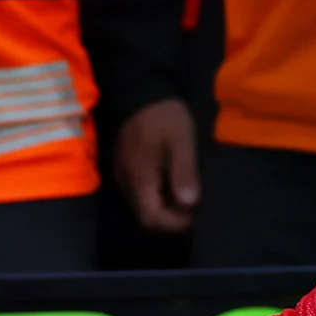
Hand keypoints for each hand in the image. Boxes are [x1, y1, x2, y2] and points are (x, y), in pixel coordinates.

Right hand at [114, 98, 197, 234]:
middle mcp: (126, 182)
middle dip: (169, 220)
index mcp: (140, 178)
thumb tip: (189, 204)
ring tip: (183, 196)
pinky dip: (154, 197)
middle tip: (191, 209)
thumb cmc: (164, 117)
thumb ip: (184, 173)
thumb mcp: (182, 142)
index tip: (193, 216)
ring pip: (140, 207)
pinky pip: (137, 194)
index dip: (173, 224)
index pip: (151, 217)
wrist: (141, 91)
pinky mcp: (122, 169)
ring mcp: (121, 176)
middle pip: (144, 217)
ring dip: (162, 209)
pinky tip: (169, 185)